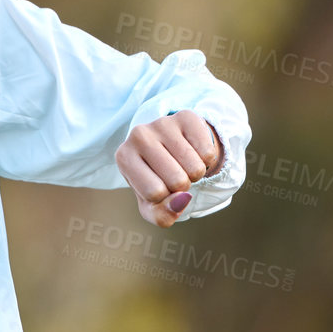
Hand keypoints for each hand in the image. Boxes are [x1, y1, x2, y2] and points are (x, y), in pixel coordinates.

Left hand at [117, 109, 224, 227]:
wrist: (171, 149)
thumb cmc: (157, 181)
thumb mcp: (153, 206)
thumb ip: (162, 215)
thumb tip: (184, 198)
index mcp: (124, 158)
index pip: (155, 193)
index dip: (165, 197)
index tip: (159, 185)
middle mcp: (138, 136)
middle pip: (177, 181)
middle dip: (182, 186)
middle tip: (174, 174)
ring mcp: (162, 123)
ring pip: (195, 168)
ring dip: (196, 174)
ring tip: (183, 164)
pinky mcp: (186, 116)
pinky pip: (208, 153)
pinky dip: (207, 160)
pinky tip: (194, 152)